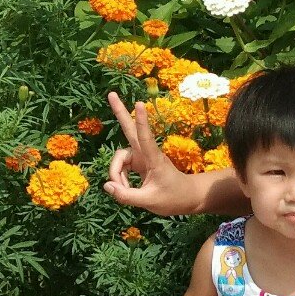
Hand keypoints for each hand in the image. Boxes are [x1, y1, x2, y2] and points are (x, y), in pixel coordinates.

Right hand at [102, 91, 191, 214]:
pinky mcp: (139, 164)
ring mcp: (142, 158)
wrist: (187, 198)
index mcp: (154, 159)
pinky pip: (121, 167)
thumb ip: (126, 196)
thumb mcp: (149, 201)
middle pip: (130, 130)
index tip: (140, 103)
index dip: (142, 121)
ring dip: (116, 174)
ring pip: (120, 158)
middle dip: (120, 112)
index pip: (145, 137)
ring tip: (123, 191)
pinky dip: (119, 179)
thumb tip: (107, 186)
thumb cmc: (173, 198)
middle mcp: (146, 154)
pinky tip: (124, 189)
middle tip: (111, 93)